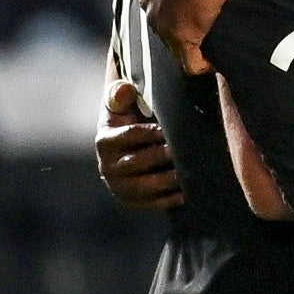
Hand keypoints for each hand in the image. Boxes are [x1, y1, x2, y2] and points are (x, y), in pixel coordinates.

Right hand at [94, 80, 183, 210]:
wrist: (128, 148)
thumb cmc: (128, 120)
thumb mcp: (121, 104)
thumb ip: (121, 93)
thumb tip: (125, 90)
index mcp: (105, 140)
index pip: (131, 135)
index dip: (152, 132)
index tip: (170, 129)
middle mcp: (107, 165)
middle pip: (138, 162)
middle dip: (162, 156)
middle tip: (184, 151)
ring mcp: (118, 186)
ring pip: (144, 186)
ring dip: (166, 180)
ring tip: (188, 172)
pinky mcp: (131, 201)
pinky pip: (150, 203)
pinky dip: (168, 199)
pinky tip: (186, 193)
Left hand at [141, 0, 224, 74]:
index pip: (164, 18)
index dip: (184, 23)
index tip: (201, 24)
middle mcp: (152, 13)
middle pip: (170, 37)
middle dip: (189, 40)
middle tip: (209, 40)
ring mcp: (165, 27)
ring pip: (180, 52)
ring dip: (197, 54)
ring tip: (216, 51)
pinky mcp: (181, 38)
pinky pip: (191, 64)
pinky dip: (205, 65)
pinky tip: (217, 61)